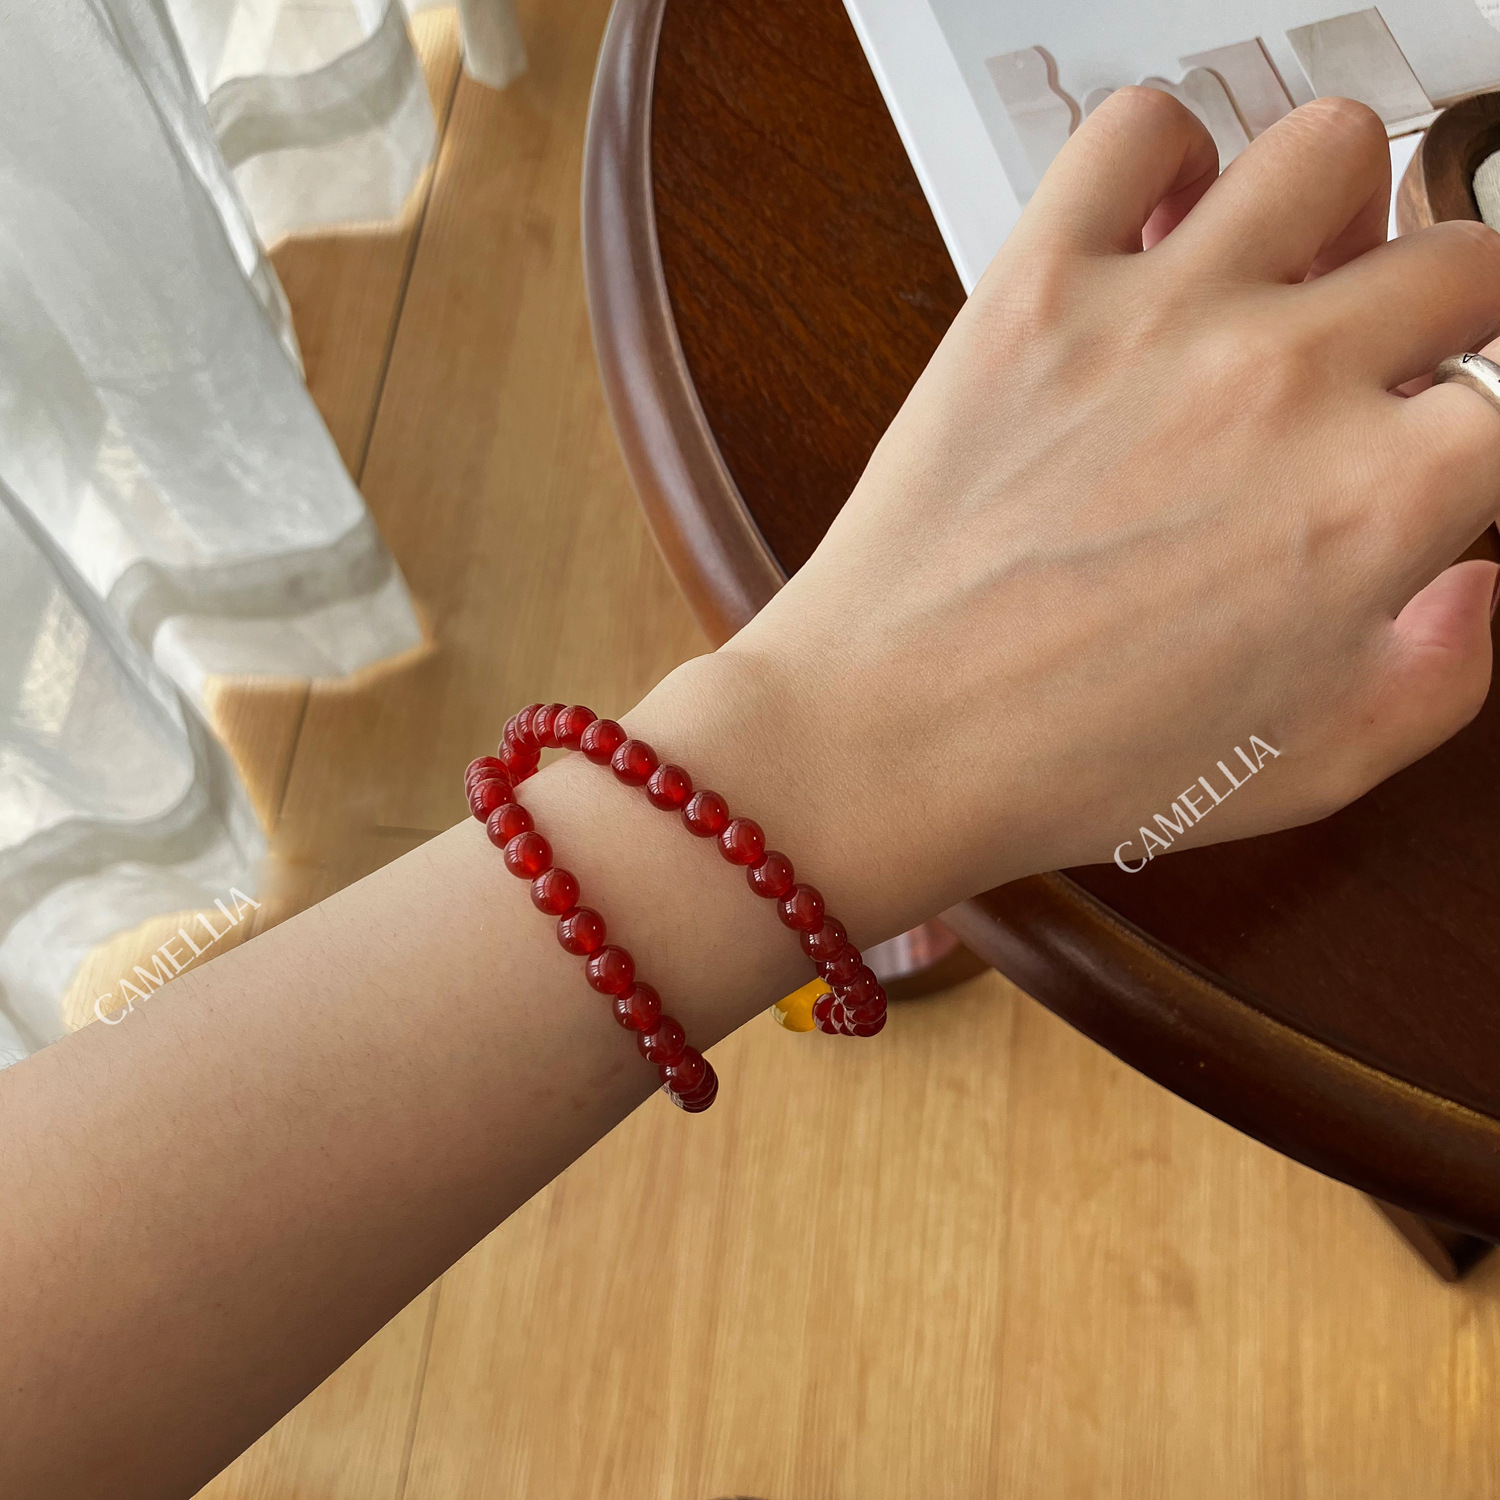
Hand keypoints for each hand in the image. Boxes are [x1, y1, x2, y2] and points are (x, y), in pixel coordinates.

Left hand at [637, 90, 1499, 937]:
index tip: (1437, 461)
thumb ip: (1442, 676)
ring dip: (1337, 212)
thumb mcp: (1309, 771)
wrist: (889, 738)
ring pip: (1328, 152)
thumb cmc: (1067, 765)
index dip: (1478, 447)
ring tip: (1290, 278)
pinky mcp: (1036, 287)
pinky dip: (1167, 154)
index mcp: (1375, 500)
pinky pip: (1136, 129)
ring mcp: (1157, 316)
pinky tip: (1161, 231)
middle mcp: (1283, 380)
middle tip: (1388, 367)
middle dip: (1448, 322)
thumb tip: (1477, 580)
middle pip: (1462, 262)